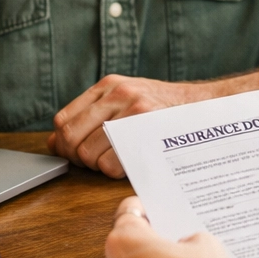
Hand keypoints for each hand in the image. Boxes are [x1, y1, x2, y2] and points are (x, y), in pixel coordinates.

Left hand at [48, 75, 218, 177]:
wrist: (204, 108)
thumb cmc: (163, 110)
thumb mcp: (125, 101)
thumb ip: (91, 116)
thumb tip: (54, 141)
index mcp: (108, 86)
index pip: (63, 119)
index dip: (63, 142)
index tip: (74, 152)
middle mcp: (117, 95)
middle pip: (70, 137)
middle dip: (77, 156)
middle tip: (93, 162)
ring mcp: (131, 113)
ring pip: (87, 153)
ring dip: (97, 165)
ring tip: (115, 160)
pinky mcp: (144, 133)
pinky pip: (108, 163)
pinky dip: (113, 171)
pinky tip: (127, 164)